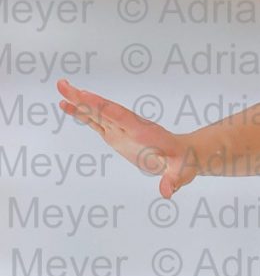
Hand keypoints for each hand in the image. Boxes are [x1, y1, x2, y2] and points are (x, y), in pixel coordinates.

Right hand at [56, 79, 200, 196]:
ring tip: (60, 88)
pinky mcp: (115, 135)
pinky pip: (95, 122)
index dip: (103, 107)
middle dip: (84, 98)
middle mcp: (130, 126)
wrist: (183, 156)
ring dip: (78, 101)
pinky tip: (66, 105)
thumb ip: (173, 180)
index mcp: (143, 131)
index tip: (85, 95)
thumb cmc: (183, 163)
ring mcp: (121, 129)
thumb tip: (167, 192)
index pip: (121, 117)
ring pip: (97, 113)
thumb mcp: (181, 173)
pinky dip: (81, 114)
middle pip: (104, 109)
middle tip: (63, 84)